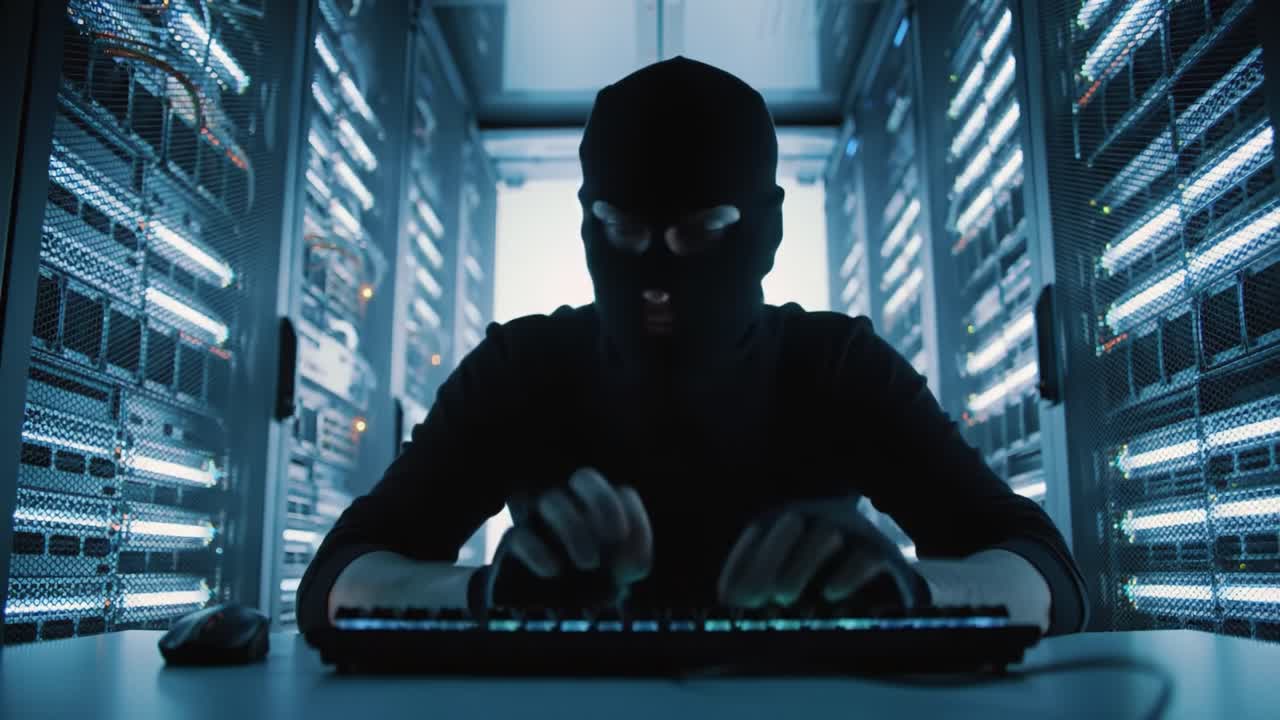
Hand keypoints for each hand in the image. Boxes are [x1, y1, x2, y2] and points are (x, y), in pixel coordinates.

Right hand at [480, 467, 651, 610]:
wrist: (552, 605)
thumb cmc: (595, 581)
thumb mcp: (621, 574)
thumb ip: (637, 557)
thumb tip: (636, 553)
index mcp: (600, 508)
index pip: (618, 492)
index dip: (626, 511)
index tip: (624, 538)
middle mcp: (571, 503)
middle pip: (585, 477)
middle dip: (603, 502)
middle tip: (613, 538)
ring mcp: (539, 518)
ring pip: (552, 500)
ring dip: (575, 529)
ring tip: (589, 564)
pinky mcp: (514, 543)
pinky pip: (519, 534)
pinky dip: (538, 551)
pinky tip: (553, 571)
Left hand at [716, 498, 929, 611]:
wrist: (911, 583)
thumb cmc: (845, 578)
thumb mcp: (806, 576)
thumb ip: (772, 583)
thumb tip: (735, 604)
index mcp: (803, 517)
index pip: (762, 528)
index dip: (742, 559)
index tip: (727, 596)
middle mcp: (827, 513)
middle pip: (789, 523)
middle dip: (766, 558)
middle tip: (754, 597)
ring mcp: (858, 527)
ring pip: (823, 534)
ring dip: (799, 564)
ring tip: (784, 597)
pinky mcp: (891, 549)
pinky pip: (865, 553)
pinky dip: (846, 572)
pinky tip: (831, 592)